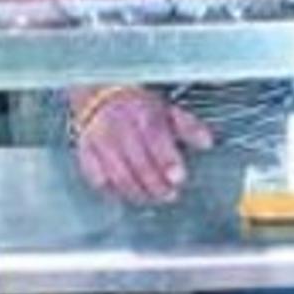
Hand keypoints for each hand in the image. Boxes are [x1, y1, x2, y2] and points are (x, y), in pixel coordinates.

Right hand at [71, 87, 212, 205]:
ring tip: (152, 197)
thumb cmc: (138, 108)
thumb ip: (189, 127)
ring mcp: (101, 140)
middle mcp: (120, 126)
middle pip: (139, 162)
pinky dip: (112, 190)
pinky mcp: (86, 152)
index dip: (168, 160)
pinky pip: (97, 177)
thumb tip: (207, 142)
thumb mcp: (168, 111)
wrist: (101, 95)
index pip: (156, 138)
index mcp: (144, 113)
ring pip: (119, 174)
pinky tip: (125, 193)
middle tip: (170, 194)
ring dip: (138, 192)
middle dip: (157, 184)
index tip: (178, 177)